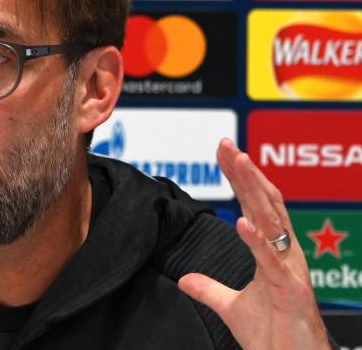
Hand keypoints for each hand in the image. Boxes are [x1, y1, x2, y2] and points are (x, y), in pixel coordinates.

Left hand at [178, 139, 330, 349]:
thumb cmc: (274, 337)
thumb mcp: (232, 308)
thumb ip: (210, 290)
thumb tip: (185, 280)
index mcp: (275, 252)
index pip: (256, 206)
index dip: (241, 178)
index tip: (223, 151)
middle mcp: (286, 254)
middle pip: (265, 204)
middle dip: (246, 173)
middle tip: (227, 144)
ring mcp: (290, 270)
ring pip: (272, 222)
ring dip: (254, 192)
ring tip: (239, 163)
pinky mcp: (291, 291)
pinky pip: (272, 261)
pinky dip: (257, 240)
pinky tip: (242, 221)